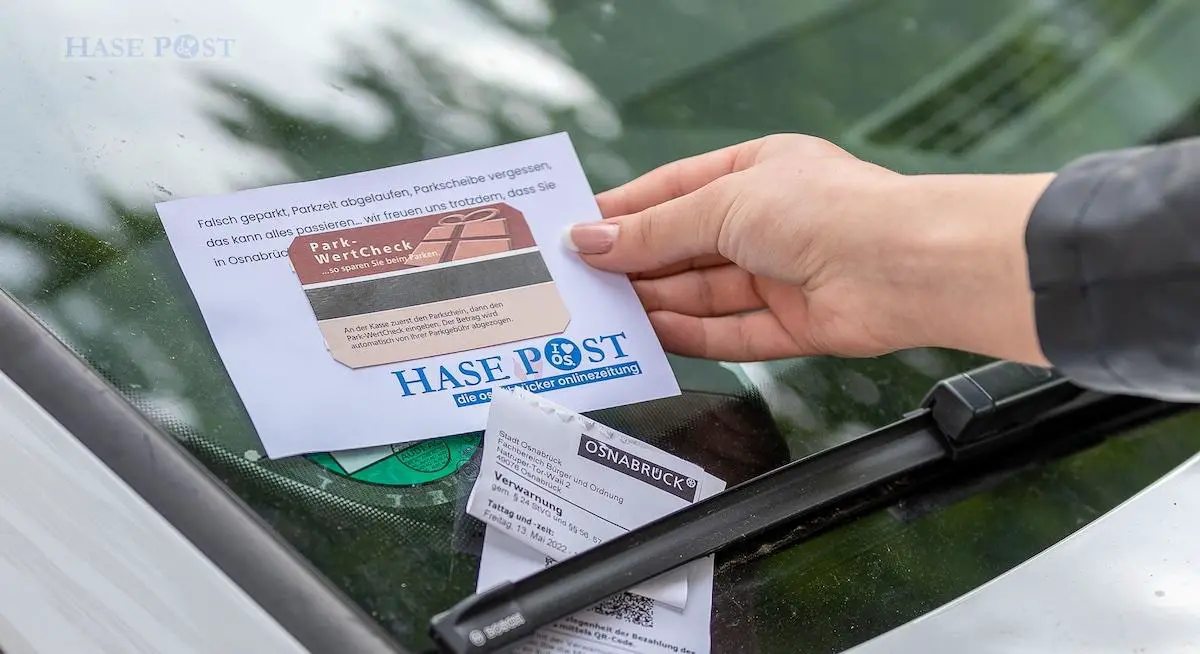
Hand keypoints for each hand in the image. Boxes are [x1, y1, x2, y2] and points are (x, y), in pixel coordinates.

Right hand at [567, 134, 1054, 364]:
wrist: (905, 265)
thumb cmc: (831, 209)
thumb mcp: (723, 206)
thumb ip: (655, 232)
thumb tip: (594, 241)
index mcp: (757, 173)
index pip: (674, 192)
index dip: (625, 213)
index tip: (579, 231)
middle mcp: (770, 223)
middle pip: (685, 248)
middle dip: (635, 263)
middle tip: (581, 281)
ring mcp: (782, 276)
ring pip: (703, 294)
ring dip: (655, 302)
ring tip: (605, 314)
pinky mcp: (794, 326)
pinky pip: (731, 334)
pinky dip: (691, 337)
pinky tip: (653, 336)